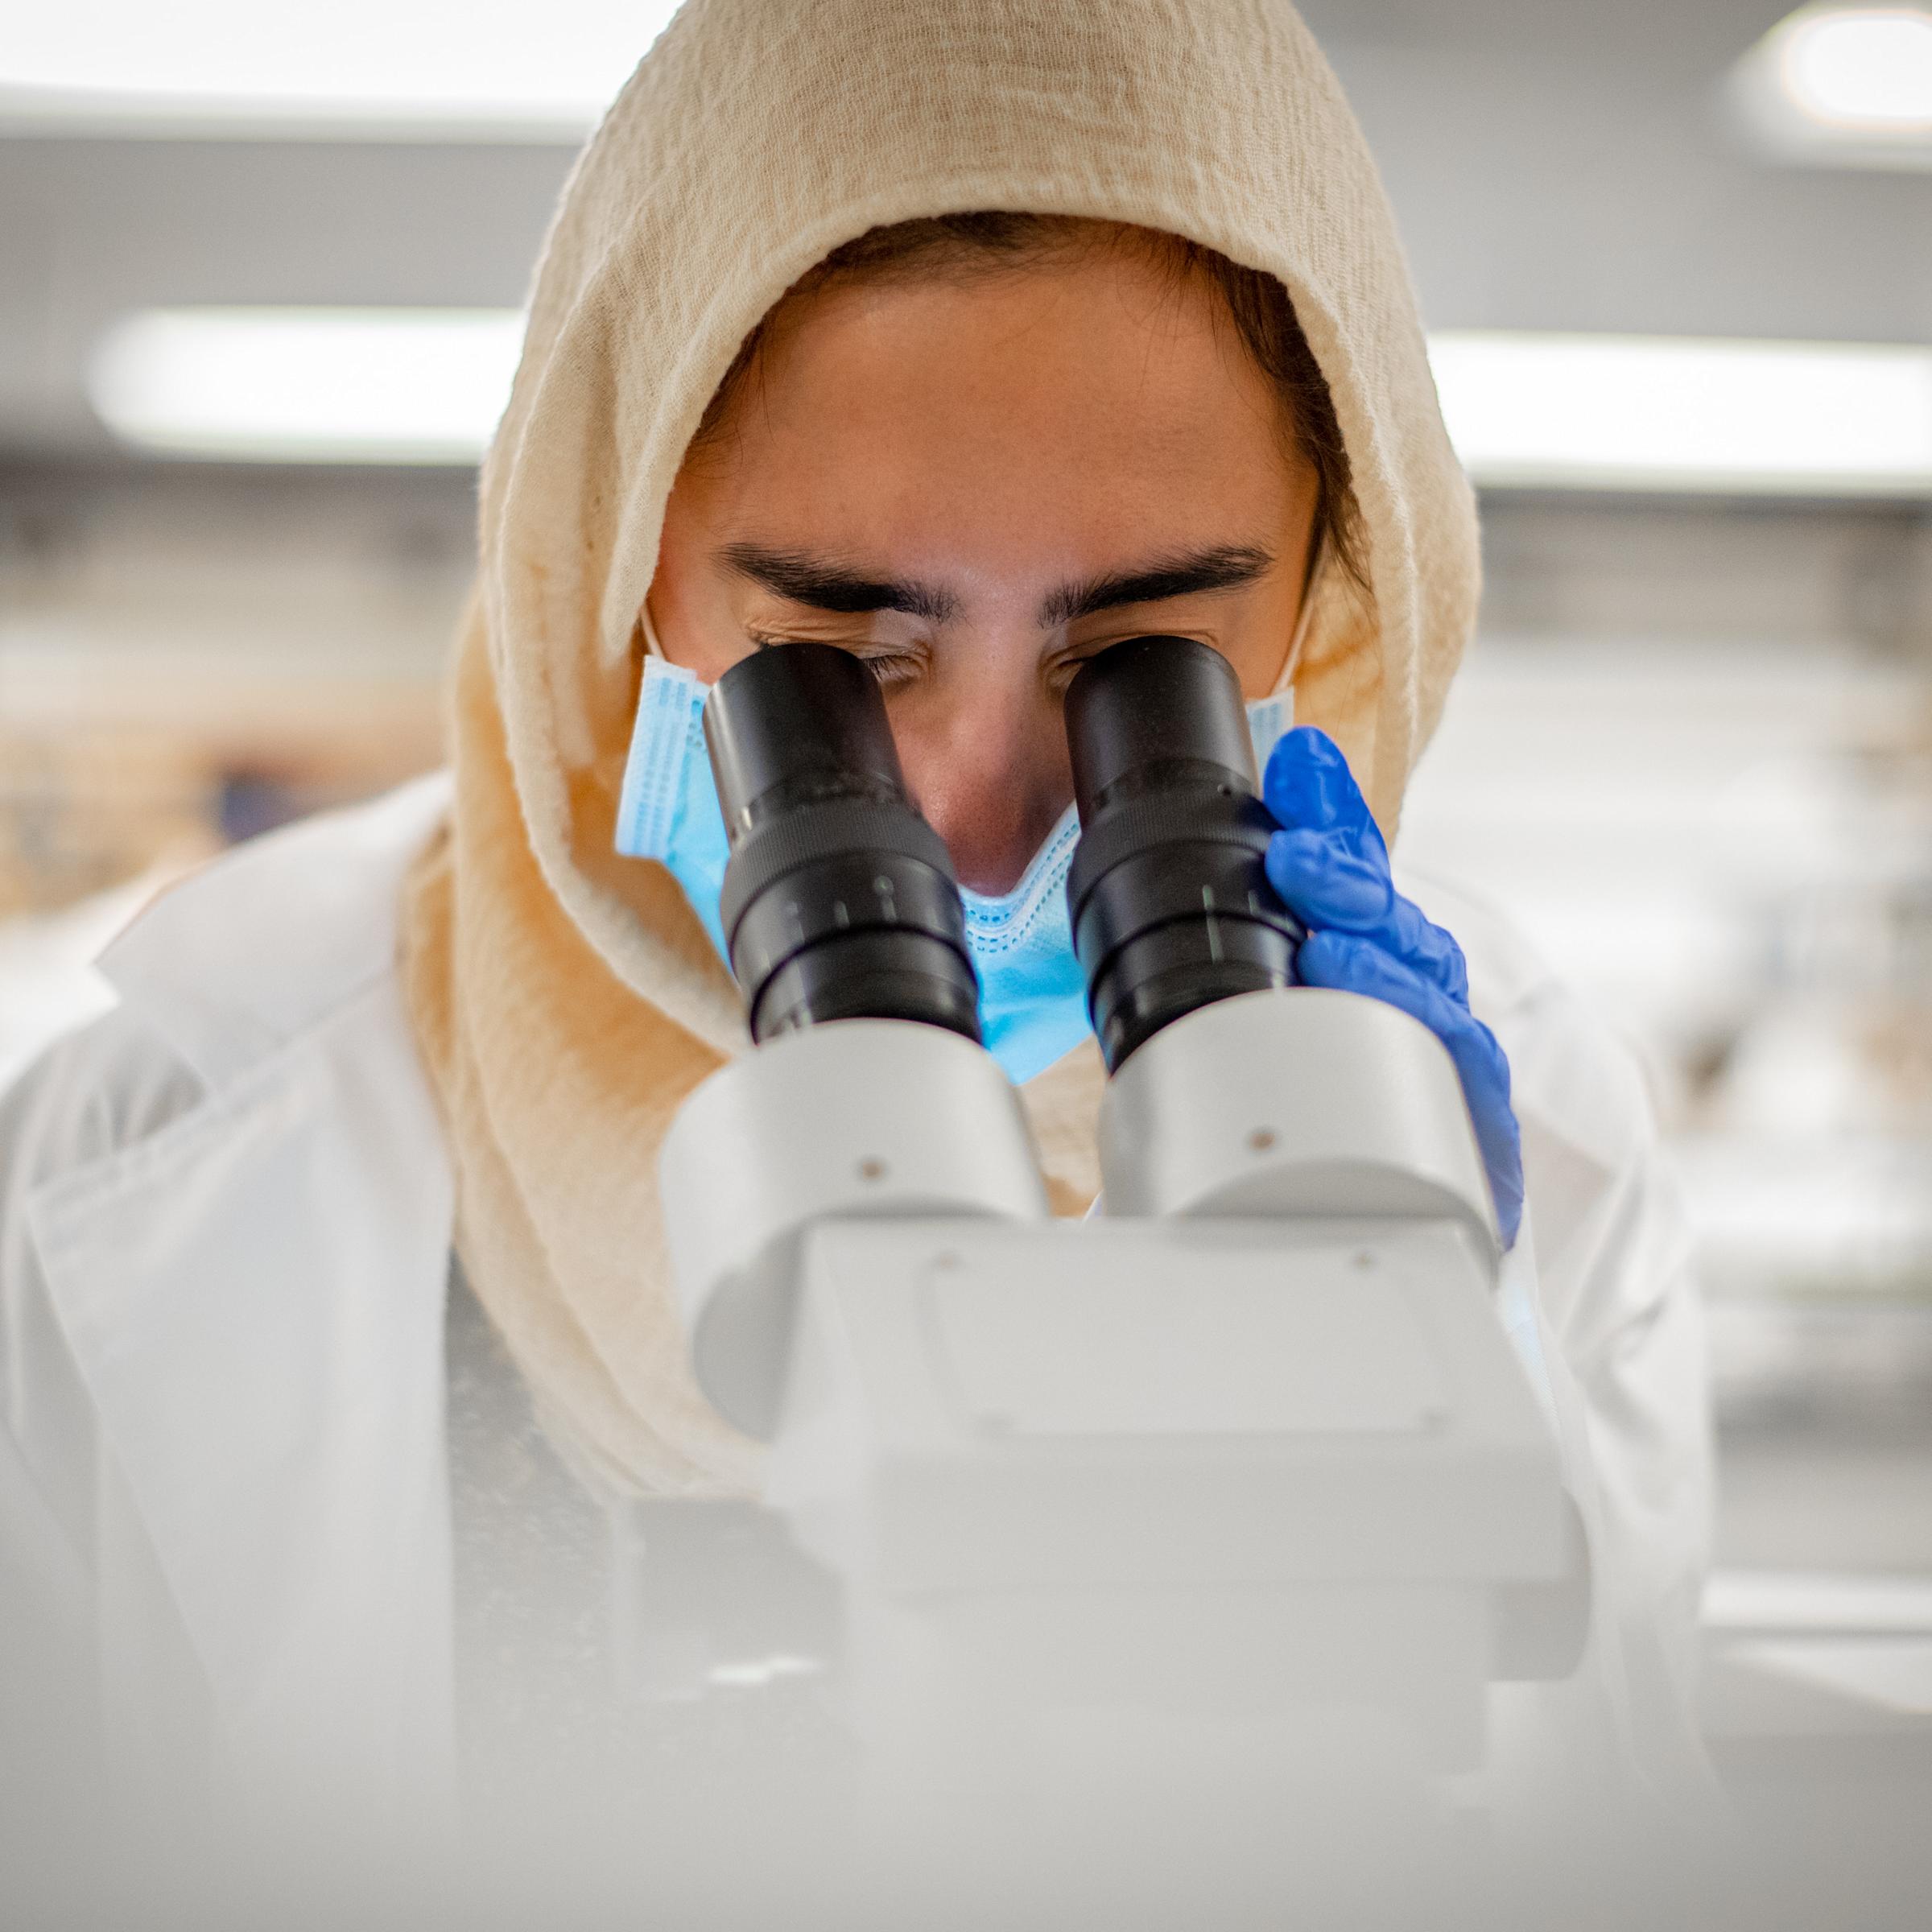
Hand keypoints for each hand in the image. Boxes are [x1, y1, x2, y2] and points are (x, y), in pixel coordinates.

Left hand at [1261, 727, 1522, 1247]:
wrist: (1393, 1223)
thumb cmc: (1342, 1106)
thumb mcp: (1283, 1009)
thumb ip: (1278, 923)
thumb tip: (1259, 806)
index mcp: (1373, 959)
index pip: (1354, 873)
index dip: (1332, 814)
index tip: (1299, 765)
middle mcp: (1418, 998)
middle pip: (1395, 925)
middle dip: (1348, 884)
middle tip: (1296, 856)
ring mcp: (1450, 1061)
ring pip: (1429, 992)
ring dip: (1383, 961)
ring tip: (1329, 946)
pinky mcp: (1477, 1132)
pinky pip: (1464, 1080)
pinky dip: (1433, 1048)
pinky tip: (1399, 1031)